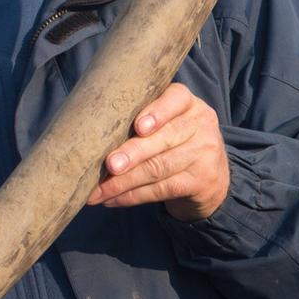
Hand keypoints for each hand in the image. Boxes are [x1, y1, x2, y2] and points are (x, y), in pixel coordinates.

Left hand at [86, 81, 228, 221]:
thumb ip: (137, 120)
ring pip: (158, 167)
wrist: (209, 176)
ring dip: (123, 182)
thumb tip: (89, 138)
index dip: (157, 112)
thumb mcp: (164, 123)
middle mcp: (200, 124)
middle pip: (163, 138)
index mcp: (187, 103)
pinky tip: (112, 200)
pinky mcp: (202, 181)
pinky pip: (162, 189)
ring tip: (97, 191)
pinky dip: (132, 196)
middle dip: (132, 153)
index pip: (176, 98)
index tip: (138, 127)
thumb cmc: (171, 142)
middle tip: (109, 165)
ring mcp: (204, 153)